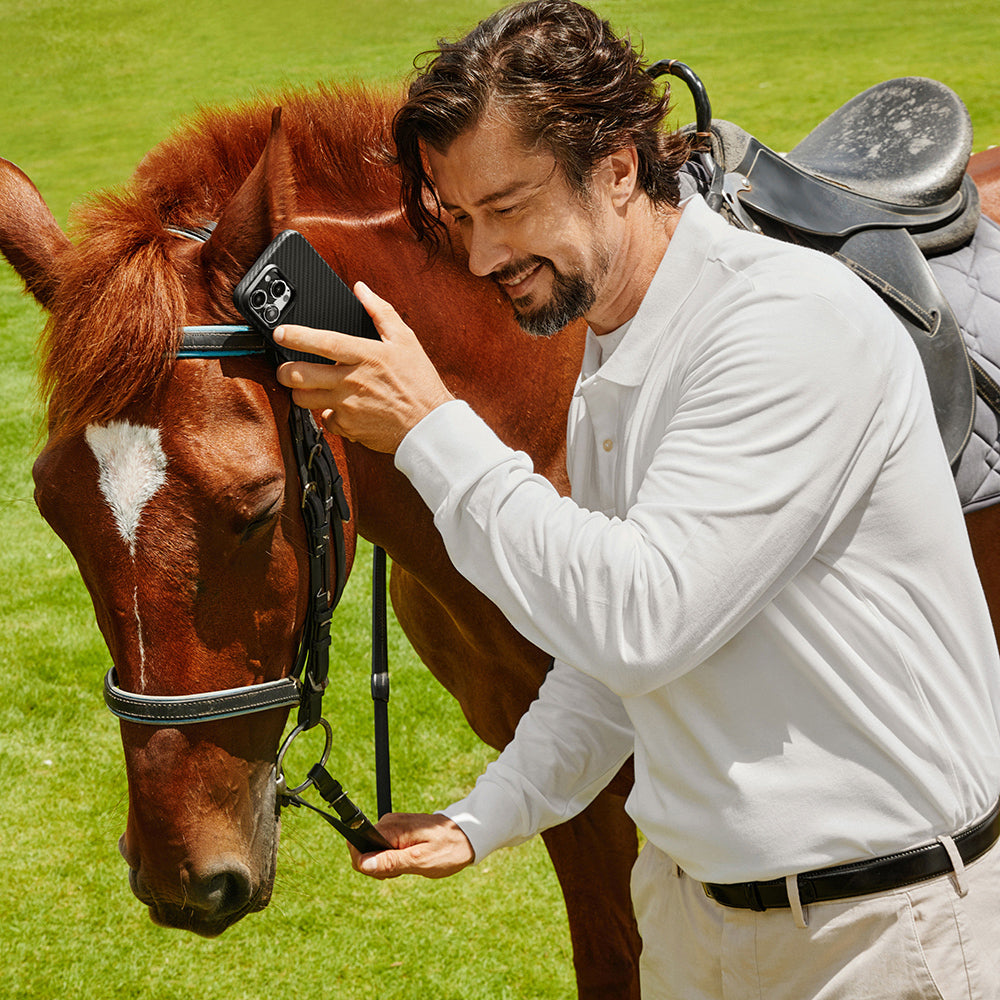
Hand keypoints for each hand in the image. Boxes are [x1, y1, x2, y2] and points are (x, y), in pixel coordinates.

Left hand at [274, 281, 453, 452]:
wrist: (429, 425)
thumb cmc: (420, 382)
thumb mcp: (406, 340)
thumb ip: (380, 311)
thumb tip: (361, 289)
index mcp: (365, 355)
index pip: (322, 341)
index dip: (295, 335)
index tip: (280, 332)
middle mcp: (351, 380)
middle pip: (299, 375)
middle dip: (284, 370)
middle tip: (286, 368)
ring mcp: (347, 406)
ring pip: (303, 399)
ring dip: (300, 393)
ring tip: (308, 387)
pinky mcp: (348, 427)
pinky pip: (325, 420)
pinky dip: (328, 415)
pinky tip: (339, 408)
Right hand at [350, 812, 474, 879]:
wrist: (468, 836)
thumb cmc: (448, 849)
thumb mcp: (420, 860)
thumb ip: (390, 862)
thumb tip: (363, 863)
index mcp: (390, 828)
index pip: (357, 845)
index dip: (365, 864)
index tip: (387, 872)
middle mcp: (389, 823)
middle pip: (364, 849)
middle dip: (377, 866)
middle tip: (403, 870)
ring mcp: (394, 826)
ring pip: (374, 850)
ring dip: (386, 864)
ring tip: (410, 865)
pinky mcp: (399, 830)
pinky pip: (385, 847)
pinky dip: (393, 859)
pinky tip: (409, 861)